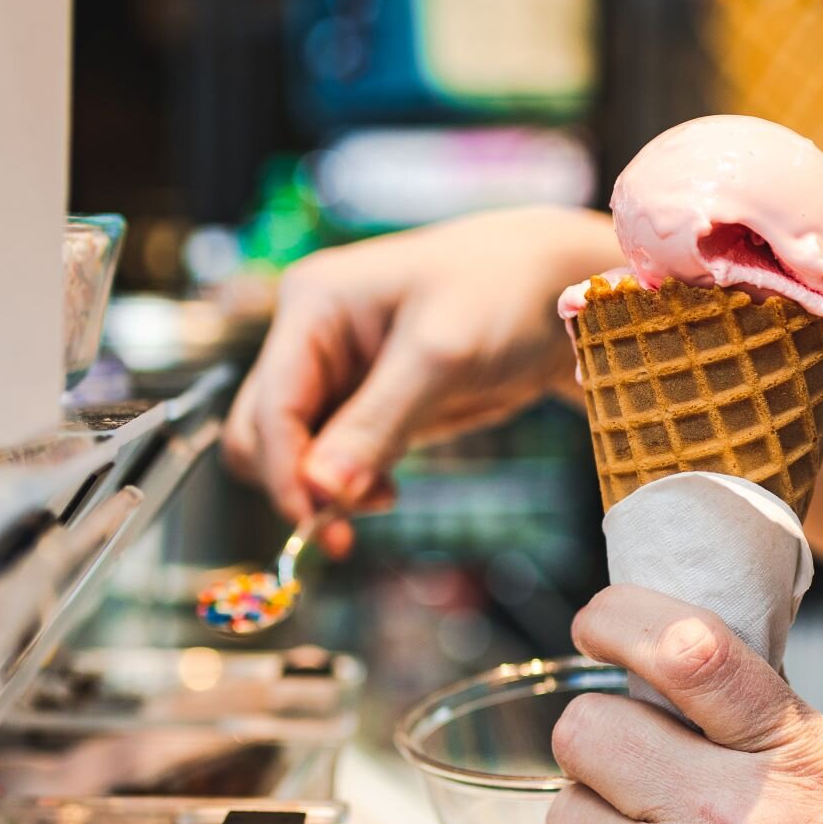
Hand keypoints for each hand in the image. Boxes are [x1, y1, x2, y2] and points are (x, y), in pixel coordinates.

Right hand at [223, 207, 619, 550]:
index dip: (285, 472)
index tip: (317, 524)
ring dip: (322, 489)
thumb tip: (321, 491)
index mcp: (313, 304)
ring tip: (381, 500)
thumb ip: (377, 423)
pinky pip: (331, 459)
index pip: (270, 405)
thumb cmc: (505, 293)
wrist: (562, 294)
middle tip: (344, 530)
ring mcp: (337, 372)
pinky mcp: (365, 403)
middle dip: (295, 483)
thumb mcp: (442, 355)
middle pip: (260, 432)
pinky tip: (386, 491)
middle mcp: (312, 337)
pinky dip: (347, 485)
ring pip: (292, 452)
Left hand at [546, 585, 822, 823]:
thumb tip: (690, 684)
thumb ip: (775, 742)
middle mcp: (725, 823)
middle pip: (585, 731)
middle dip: (599, 745)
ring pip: (568, 820)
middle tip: (633, 770)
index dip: (617, 618)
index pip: (682, 646)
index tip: (598, 624)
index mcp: (792, 765)